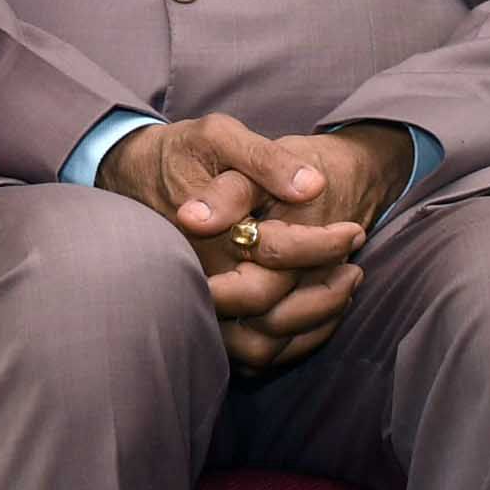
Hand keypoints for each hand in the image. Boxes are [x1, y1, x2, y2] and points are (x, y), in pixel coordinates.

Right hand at [101, 113, 368, 371]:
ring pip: (262, 342)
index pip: (276, 252)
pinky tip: (317, 311)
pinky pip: (251, 353)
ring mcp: (196, 300)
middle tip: (354, 263)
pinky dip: (291, 341)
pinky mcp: (201, 317)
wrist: (134, 173)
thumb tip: (313, 185)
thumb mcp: (220, 136)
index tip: (353, 229)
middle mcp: (198, 273)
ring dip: (312, 320)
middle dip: (324, 291)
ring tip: (344, 285)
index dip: (324, 244)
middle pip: (270, 307)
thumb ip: (265, 160)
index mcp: (205, 231)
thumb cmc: (183, 151)